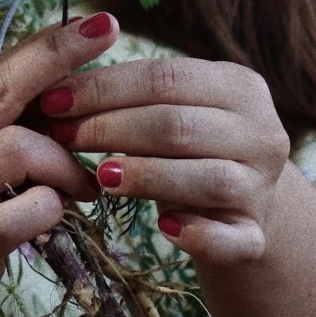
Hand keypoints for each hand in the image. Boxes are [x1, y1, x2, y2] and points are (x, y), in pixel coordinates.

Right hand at [0, 13, 114, 316]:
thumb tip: (56, 82)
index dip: (43, 47)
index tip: (95, 23)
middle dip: (58, 61)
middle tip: (111, 40)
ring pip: (17, 147)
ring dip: (66, 161)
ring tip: (85, 184)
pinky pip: (24, 211)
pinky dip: (54, 205)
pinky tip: (60, 214)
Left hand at [42, 57, 290, 266]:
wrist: (239, 204)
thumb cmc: (188, 147)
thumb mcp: (172, 109)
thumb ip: (131, 94)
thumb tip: (54, 86)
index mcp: (240, 87)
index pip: (167, 77)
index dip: (105, 87)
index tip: (52, 100)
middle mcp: (262, 133)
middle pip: (180, 126)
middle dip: (111, 128)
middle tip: (60, 136)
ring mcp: (263, 188)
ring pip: (208, 178)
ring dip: (149, 176)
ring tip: (100, 177)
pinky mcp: (256, 237)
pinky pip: (230, 239)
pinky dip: (197, 234)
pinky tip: (162, 228)